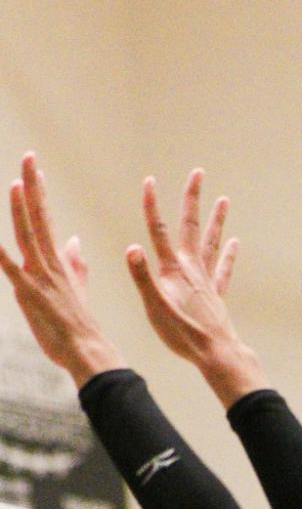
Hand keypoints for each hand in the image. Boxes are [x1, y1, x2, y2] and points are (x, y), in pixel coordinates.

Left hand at [0, 155, 123, 383]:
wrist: (87, 351)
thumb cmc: (79, 326)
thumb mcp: (78, 289)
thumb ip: (75, 264)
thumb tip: (74, 240)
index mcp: (57, 262)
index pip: (45, 219)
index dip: (38, 192)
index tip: (33, 168)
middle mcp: (48, 263)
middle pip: (38, 218)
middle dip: (32, 186)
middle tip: (28, 157)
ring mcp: (40, 277)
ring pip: (27, 236)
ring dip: (21, 210)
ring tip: (15, 184)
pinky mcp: (30, 294)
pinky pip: (12, 270)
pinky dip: (1, 255)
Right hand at [128, 170, 261, 404]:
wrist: (216, 355)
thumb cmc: (183, 335)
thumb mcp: (155, 307)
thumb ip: (142, 277)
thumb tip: (132, 247)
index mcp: (174, 270)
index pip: (158, 231)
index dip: (151, 205)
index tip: (149, 180)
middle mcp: (192, 269)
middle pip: (191, 227)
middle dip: (192, 198)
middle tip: (198, 173)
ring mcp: (207, 280)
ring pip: (211, 242)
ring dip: (215, 220)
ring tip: (223, 199)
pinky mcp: (217, 295)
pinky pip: (223, 268)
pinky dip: (228, 254)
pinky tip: (234, 242)